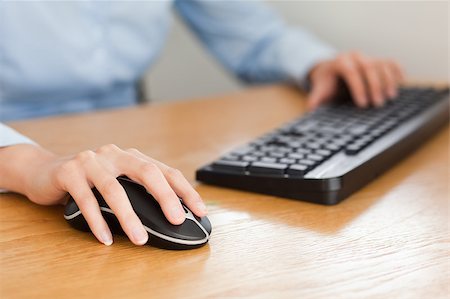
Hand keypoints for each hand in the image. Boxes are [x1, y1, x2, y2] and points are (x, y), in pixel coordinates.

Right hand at [3, 144, 206, 245]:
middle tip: (176, 220)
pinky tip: (106, 238)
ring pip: (115, 189)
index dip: (185, 190)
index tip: (200, 210)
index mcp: (132, 157)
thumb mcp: (118, 181)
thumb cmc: (89, 181)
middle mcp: (114, 154)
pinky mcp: (68, 172)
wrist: (44, 170)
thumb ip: (139, 191)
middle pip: (147, 172)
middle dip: (166, 197)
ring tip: (140, 239)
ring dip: (129, 217)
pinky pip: (86, 199)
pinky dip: (97, 221)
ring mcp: (91, 161)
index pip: (166, 171)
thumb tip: (170, 216)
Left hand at [307, 51, 404, 109]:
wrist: (331, 70)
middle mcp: (355, 56)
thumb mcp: (319, 88)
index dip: (358, 87)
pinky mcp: (377, 60)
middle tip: (377, 104)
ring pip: (382, 64)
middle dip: (374, 86)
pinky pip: (390, 62)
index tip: (362, 104)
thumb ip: (316, 97)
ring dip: (388, 81)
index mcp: (340, 61)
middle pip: (369, 67)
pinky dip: (397, 70)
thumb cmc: (326, 81)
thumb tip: (311, 109)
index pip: (351, 72)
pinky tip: (400, 82)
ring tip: (389, 98)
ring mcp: (368, 57)